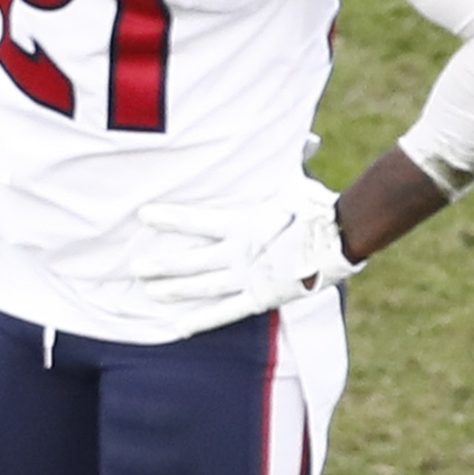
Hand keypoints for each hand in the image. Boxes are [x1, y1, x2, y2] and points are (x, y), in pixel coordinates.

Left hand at [128, 184, 347, 323]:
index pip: (196, 222)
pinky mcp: (261, 297)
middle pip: (192, 260)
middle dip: (161, 264)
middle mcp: (239, 253)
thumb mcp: (292, 183)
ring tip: (149, 292)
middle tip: (134, 269)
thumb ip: (272, 172)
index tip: (143, 216)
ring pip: (203, 287)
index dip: (169, 219)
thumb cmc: (318, 208)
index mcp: (242, 225)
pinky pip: (227, 312)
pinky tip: (179, 327)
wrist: (340, 239)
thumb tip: (276, 147)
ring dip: (174, 289)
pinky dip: (203, 320)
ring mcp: (248, 277)